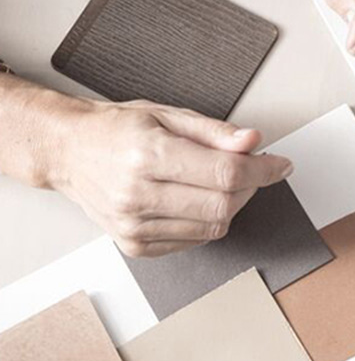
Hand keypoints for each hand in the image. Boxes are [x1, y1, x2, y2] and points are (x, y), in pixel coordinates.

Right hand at [46, 96, 291, 257]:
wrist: (68, 152)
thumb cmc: (115, 129)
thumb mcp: (166, 114)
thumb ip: (214, 132)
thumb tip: (252, 142)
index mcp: (148, 155)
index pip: (225, 173)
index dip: (263, 170)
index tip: (280, 165)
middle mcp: (138, 195)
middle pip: (223, 206)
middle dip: (250, 187)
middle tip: (250, 168)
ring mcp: (134, 226)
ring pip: (213, 228)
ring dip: (231, 205)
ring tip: (218, 181)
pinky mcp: (135, 245)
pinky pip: (194, 241)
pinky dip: (207, 222)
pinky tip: (195, 199)